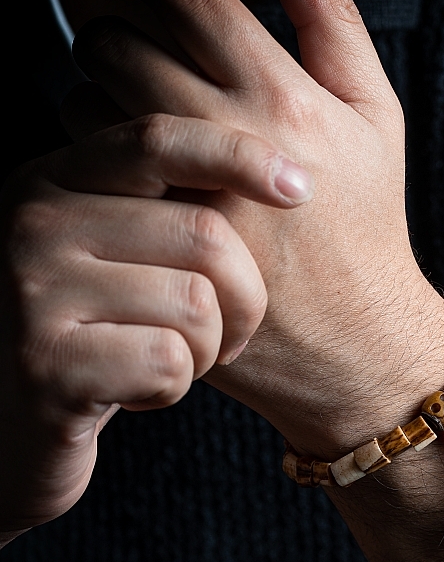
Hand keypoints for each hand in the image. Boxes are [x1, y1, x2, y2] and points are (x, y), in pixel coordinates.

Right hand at [0, 113, 316, 530]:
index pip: (160, 142)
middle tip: (225, 333)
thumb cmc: (103, 331)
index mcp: (57, 179)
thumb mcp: (123, 254)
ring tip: (170, 358)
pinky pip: (170, 362)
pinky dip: (176, 387)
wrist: (25, 419)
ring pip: (197, 304)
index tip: (299, 187)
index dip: (239, 155)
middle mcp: (35, 221)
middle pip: (205, 235)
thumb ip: (167, 207)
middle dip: (245, 299)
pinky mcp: (48, 363)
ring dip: (208, 348)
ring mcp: (33, 292)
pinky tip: (138, 389)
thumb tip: (281, 174)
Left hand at [67, 0, 443, 454]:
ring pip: (89, 94)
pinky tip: (143, 156)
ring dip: (103, 80)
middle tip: (141, 32)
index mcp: (283, 99)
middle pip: (115, 32)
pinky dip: (100, 140)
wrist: (350, 340)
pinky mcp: (152, 232)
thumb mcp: (377, 119)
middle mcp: (223, 140)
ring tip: (149, 98)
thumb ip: (334, 26)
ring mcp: (178, 190)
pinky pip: (87, 159)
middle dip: (114, 17)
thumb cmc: (366, 228)